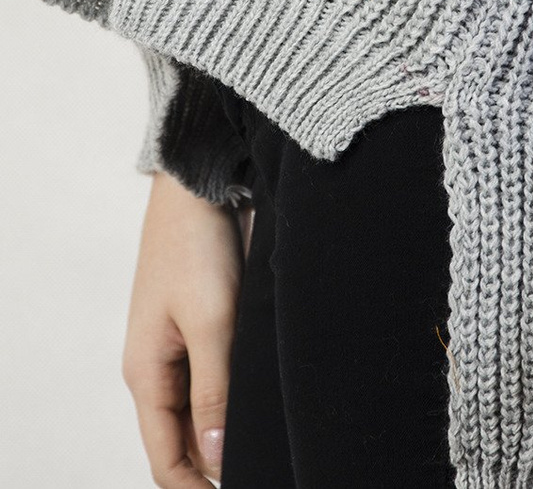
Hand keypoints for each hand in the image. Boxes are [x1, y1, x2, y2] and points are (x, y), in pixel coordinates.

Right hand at [122, 171, 248, 486]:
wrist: (199, 187)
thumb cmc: (197, 248)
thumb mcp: (211, 323)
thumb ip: (214, 394)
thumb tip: (216, 462)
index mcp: (147, 373)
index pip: (165, 459)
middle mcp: (158, 367)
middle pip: (183, 440)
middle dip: (217, 465)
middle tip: (267, 470)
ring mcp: (179, 346)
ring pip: (202, 411)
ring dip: (228, 431)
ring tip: (271, 445)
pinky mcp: (202, 326)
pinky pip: (214, 378)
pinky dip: (234, 396)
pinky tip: (264, 402)